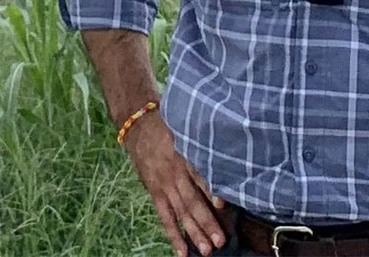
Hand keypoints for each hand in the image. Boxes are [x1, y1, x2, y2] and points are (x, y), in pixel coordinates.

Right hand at [125, 112, 227, 256]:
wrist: (139, 126)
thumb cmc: (170, 125)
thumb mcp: (187, 127)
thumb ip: (203, 139)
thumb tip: (229, 142)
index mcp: (184, 155)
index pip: (198, 175)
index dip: (210, 190)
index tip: (223, 205)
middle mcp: (174, 173)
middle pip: (192, 201)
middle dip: (207, 222)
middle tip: (220, 240)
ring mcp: (164, 186)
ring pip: (180, 213)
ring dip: (194, 232)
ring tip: (207, 249)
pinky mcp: (156, 193)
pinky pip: (165, 218)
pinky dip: (174, 235)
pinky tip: (182, 251)